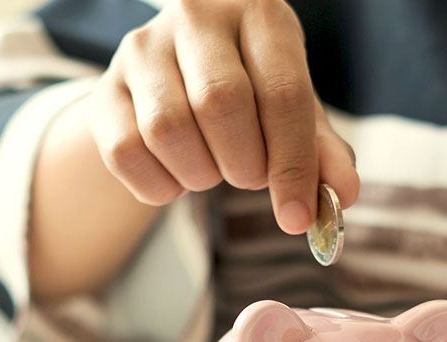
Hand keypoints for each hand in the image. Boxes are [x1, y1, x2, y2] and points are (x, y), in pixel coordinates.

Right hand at [90, 0, 360, 233]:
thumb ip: (322, 152)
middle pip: (219, 104)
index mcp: (258, 12)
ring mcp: (143, 48)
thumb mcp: (294, 111)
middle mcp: (196, 16)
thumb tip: (341, 196)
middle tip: (250, 177)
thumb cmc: (253, 91)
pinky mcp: (105, 87)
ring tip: (212, 170)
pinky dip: (157, 185)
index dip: (293, 165)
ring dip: (199, 174)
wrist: (180, 74)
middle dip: (243, 165)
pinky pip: (124, 152)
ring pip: (166, 128)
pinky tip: (176, 177)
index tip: (297, 217)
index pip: (281, 93)